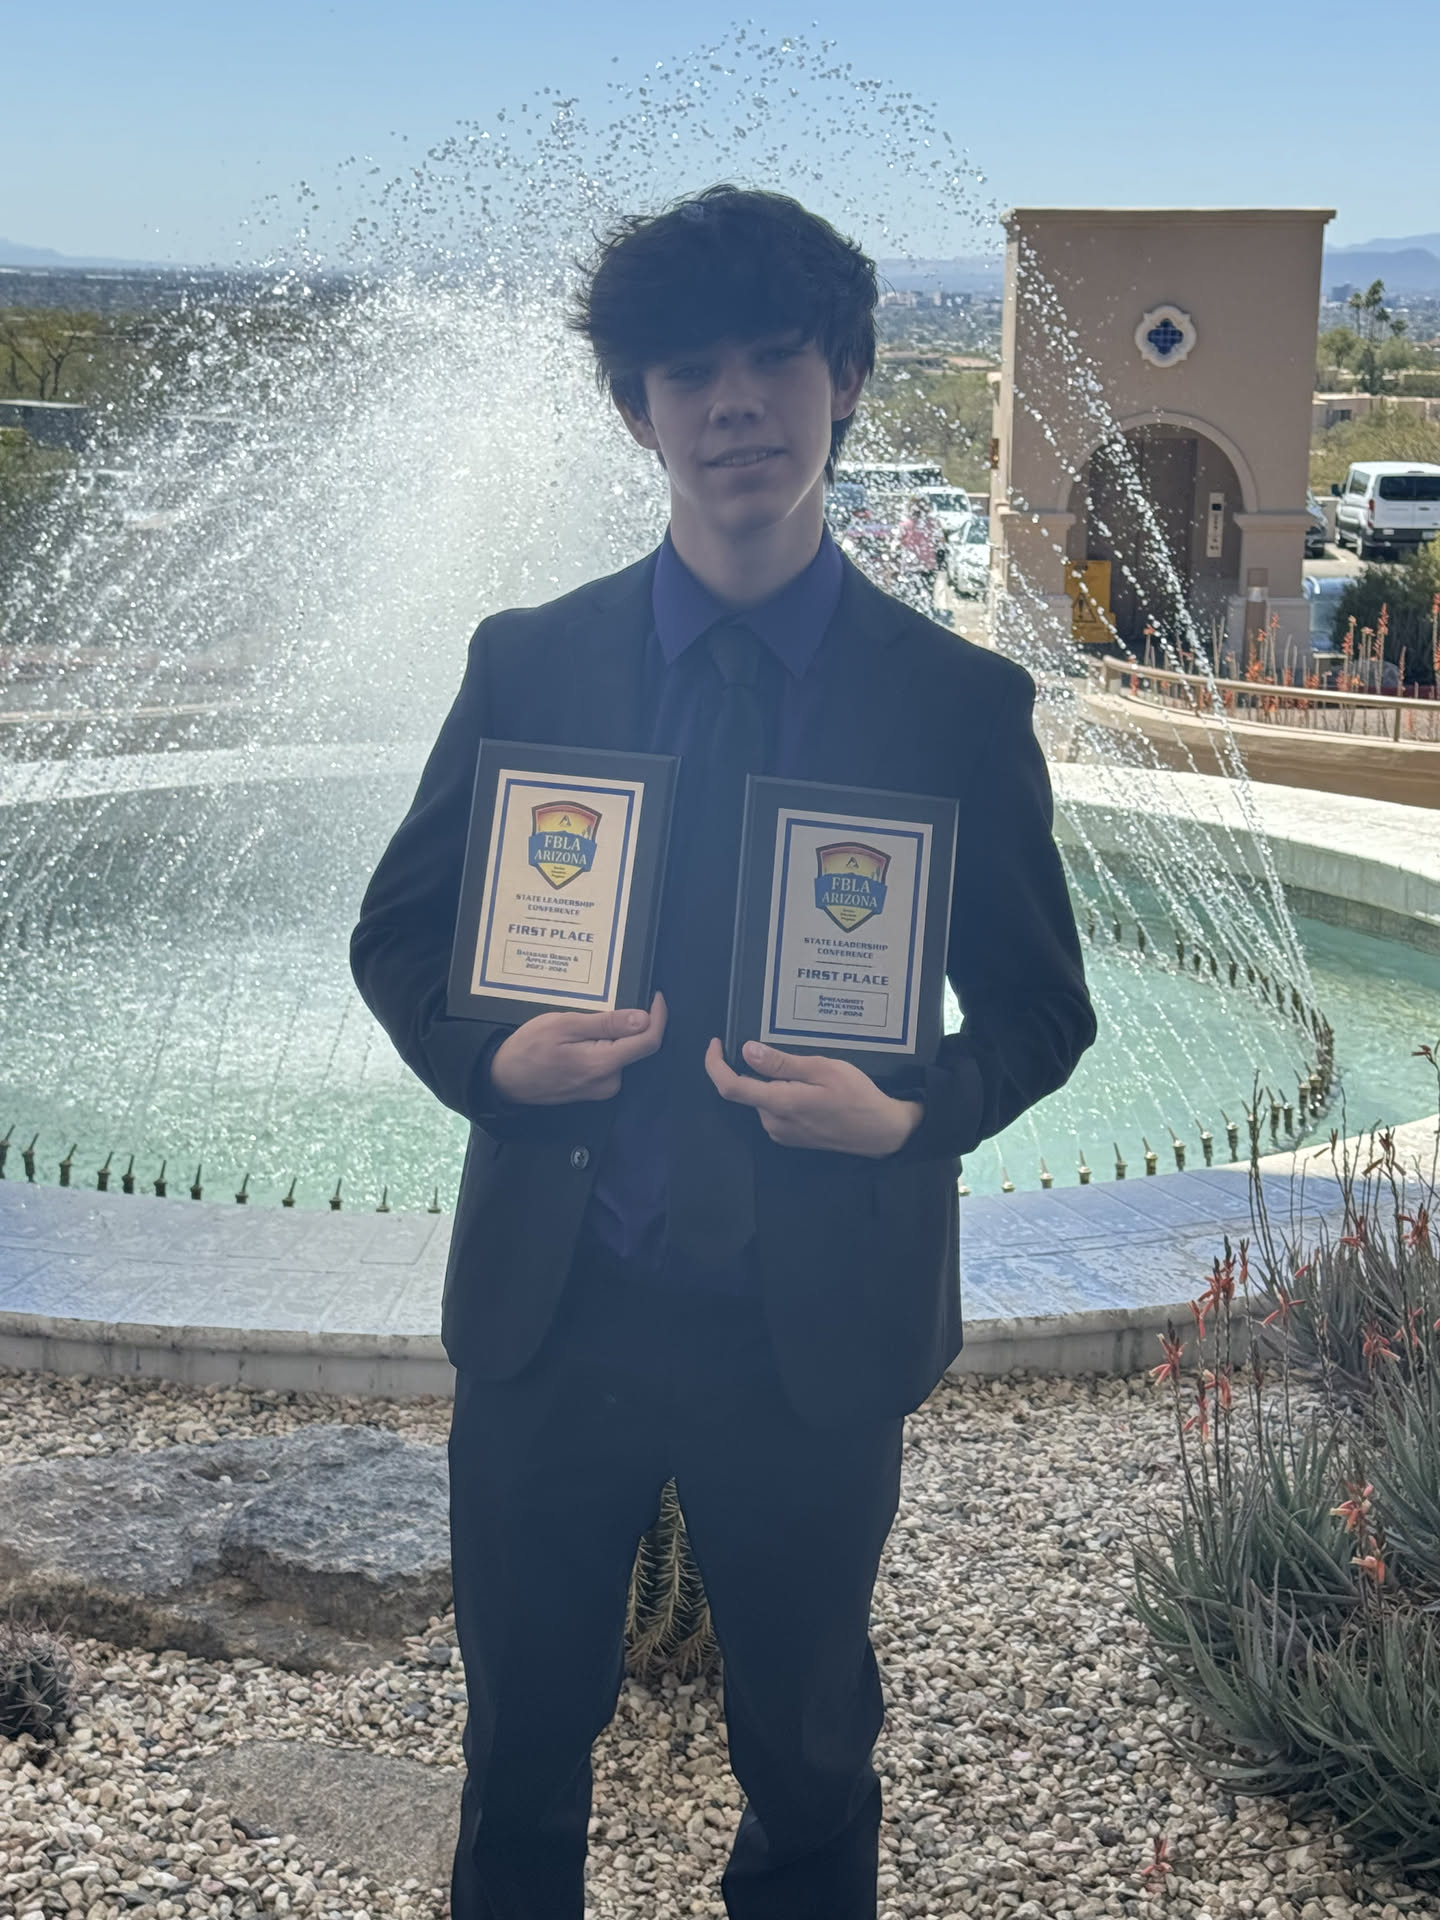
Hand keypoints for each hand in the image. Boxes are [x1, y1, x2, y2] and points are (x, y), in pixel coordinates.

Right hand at [491, 993, 666, 1104]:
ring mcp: (603, 1088)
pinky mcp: (596, 1088)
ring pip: (623, 1052)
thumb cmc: (529, 1049)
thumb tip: (643, 1018)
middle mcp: (610, 1081)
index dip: (658, 1016)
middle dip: (629, 1022)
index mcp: (604, 1065)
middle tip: (602, 1004)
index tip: (655, 995)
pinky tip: (582, 1035)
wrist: (504, 1080)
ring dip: (614, 1033)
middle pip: (638, 1046)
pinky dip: (605, 1044)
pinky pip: (611, 1061)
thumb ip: (606, 1024)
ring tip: (584, 1019)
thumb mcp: (564, 1025)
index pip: (649, 1041)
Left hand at [704, 1037, 921, 1155]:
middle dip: (757, 1069)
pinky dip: (781, 1094)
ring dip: (772, 1082)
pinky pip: (774, 1110)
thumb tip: (746, 1051)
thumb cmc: (856, 1096)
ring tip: (805, 1070)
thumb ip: (782, 1063)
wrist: (881, 1132)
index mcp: (778, 1104)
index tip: (716, 1043)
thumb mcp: (823, 1069)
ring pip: (762, 1099)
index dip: (715, 1065)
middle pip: (748, 1090)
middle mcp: (773, 1123)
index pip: (730, 1087)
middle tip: (785, 1050)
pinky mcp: (791, 1137)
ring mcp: (781, 1133)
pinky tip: (808, 1087)